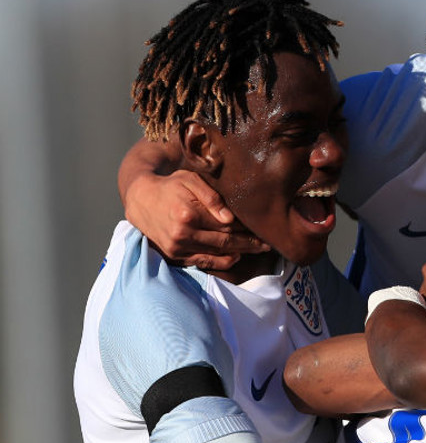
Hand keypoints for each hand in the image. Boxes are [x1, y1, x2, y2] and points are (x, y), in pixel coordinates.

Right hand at [124, 168, 267, 268]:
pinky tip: (235, 257)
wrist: (140, 199)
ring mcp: (177, 247)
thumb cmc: (170, 185)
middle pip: (225, 242)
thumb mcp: (190, 179)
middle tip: (268, 245)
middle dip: (249, 244)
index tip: (263, 229)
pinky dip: (220, 262)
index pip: (227, 225)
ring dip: (239, 253)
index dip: (247, 229)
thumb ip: (211, 197)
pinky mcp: (173, 255)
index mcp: (188, 214)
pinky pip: (202, 263)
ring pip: (216, 254)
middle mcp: (182, 234)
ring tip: (257, 250)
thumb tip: (231, 218)